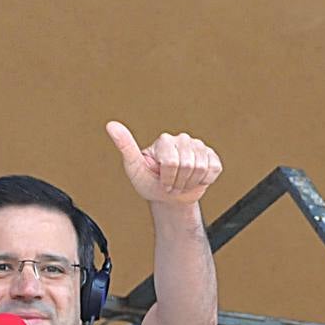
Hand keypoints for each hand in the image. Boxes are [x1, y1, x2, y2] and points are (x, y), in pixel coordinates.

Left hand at [106, 121, 221, 204]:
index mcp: (164, 141)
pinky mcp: (212, 156)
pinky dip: (203, 181)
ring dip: (190, 183)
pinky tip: (194, 179)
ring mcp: (199, 146)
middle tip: (171, 185)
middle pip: (187, 165)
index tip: (159, 182)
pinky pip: (213, 170)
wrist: (169, 198)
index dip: (167, 179)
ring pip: (201, 168)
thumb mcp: (134, 167)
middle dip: (178, 182)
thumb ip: (125, 146)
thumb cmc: (150, 183)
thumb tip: (110, 125)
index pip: (171, 162)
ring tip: (180, 183)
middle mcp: (182, 139)